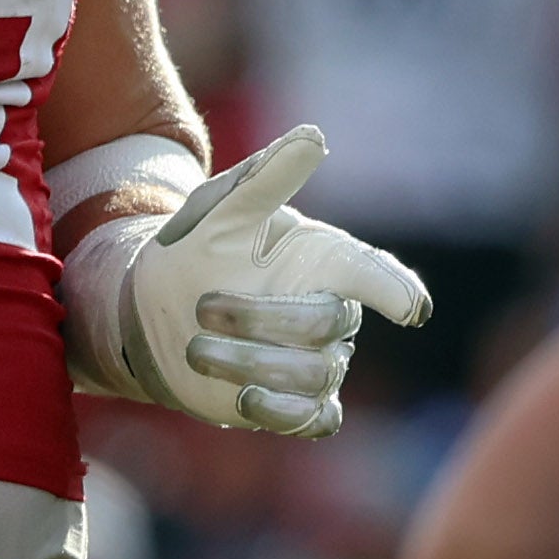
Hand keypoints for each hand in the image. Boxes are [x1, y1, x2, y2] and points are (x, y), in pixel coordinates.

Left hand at [119, 127, 431, 436]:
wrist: (152, 308)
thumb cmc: (197, 248)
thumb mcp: (220, 208)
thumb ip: (265, 177)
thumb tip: (312, 138)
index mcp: (327, 259)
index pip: (376, 275)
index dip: (393, 290)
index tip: (406, 309)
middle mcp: (331, 311)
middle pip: (330, 325)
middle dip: (263, 319)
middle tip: (204, 308)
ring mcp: (317, 361)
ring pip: (314, 374)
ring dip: (249, 361)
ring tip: (196, 346)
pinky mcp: (295, 405)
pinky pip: (315, 420)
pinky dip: (282, 411)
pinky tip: (242, 397)